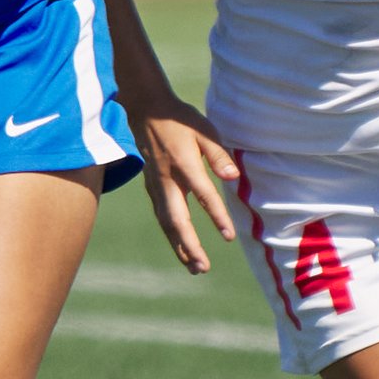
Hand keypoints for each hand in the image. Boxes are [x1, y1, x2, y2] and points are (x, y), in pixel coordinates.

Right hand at [133, 89, 239, 273]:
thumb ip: (218, 155)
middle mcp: (167, 180)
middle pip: (177, 219)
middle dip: (189, 246)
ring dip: (179, 246)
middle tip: (203, 267)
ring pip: (166, 222)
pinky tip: (180, 246)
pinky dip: (171, 235)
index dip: (217, 216)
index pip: (203, 195)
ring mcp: (156, 185)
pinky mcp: (152, 187)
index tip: (228, 236)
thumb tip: (232, 177)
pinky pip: (161, 216)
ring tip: (194, 267)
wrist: (146, 111)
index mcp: (183, 164)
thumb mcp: (204, 130)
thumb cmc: (180, 120)